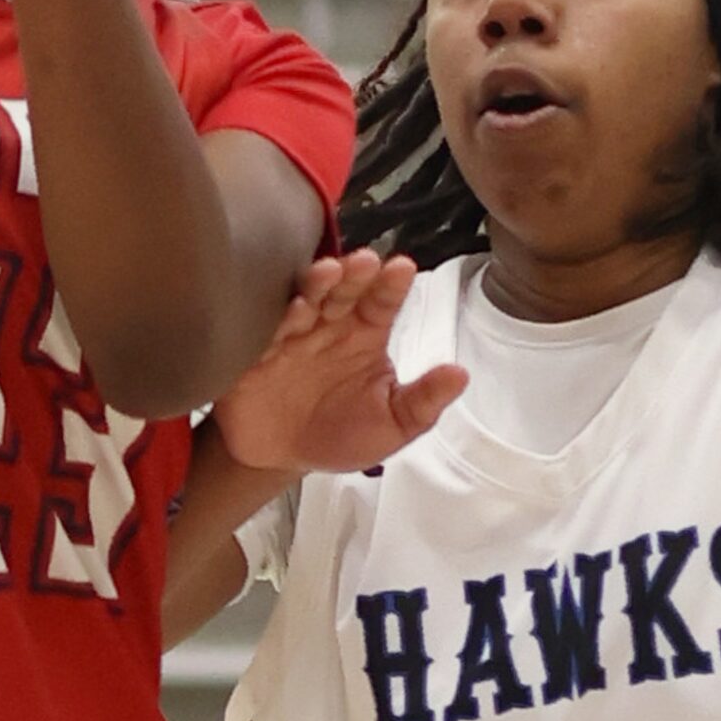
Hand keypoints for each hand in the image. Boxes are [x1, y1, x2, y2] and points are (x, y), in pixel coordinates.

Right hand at [212, 251, 466, 475]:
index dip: (392, 285)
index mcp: (365, 335)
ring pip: (307, 300)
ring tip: (330, 272)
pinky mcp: (259, 353)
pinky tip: (293, 309)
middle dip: (354, 274)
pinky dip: (280, 319)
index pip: (383, 302)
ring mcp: (294, 336)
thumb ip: (423, 401)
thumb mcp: (392, 426)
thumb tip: (461, 374)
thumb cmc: (341, 434)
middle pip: (345, 291)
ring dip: (318, 285)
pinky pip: (269, 331)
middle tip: (365, 261)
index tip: (402, 269)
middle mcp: (331, 326)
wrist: (280, 459)